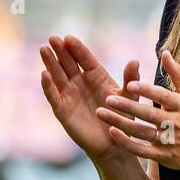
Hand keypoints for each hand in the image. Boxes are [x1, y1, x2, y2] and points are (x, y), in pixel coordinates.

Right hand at [40, 35, 140, 163]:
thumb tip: (134, 60)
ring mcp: (70, 95)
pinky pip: (53, 96)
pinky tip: (44, 75)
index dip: (77, 49)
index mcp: (97, 76)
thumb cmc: (123, 117)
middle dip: (60, 51)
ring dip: (50, 63)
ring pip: (58, 76)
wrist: (114, 142)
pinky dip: (48, 86)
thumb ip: (130, 79)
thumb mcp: (129, 97)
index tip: (69, 37)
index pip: (85, 59)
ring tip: (44, 49)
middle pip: (68, 64)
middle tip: (52, 38)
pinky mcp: (62, 110)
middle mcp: (81, 83)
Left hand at [94, 49, 179, 177]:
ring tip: (101, 113)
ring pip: (141, 131)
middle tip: (108, 98)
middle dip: (128, 106)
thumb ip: (177, 73)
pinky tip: (112, 133)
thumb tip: (165, 52)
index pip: (163, 97)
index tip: (130, 84)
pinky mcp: (162, 155)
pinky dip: (126, 142)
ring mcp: (169, 140)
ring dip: (121, 123)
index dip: (147, 91)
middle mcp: (176, 123)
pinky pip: (141, 150)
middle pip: (149, 115)